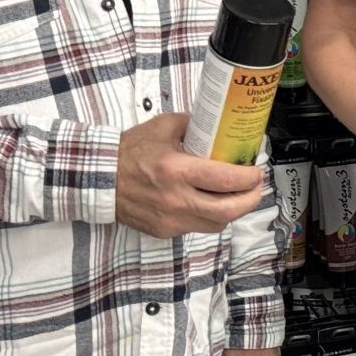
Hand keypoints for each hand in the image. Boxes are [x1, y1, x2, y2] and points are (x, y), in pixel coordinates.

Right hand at [114, 113, 265, 238]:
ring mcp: (170, 219)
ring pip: (216, 224)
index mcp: (176, 170)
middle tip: (256, 187)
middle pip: (228, 210)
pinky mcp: (163, 231)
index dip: (249, 178)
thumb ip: (194, 124)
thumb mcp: (163, 127)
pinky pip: (197, 227)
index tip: (256, 170)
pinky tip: (211, 203)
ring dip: (233, 211)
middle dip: (250, 199)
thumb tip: (219, 124)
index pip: (225, 180)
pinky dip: (210, 217)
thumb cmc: (129, 151)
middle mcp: (175, 199)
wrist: (98, 178)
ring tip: (238, 196)